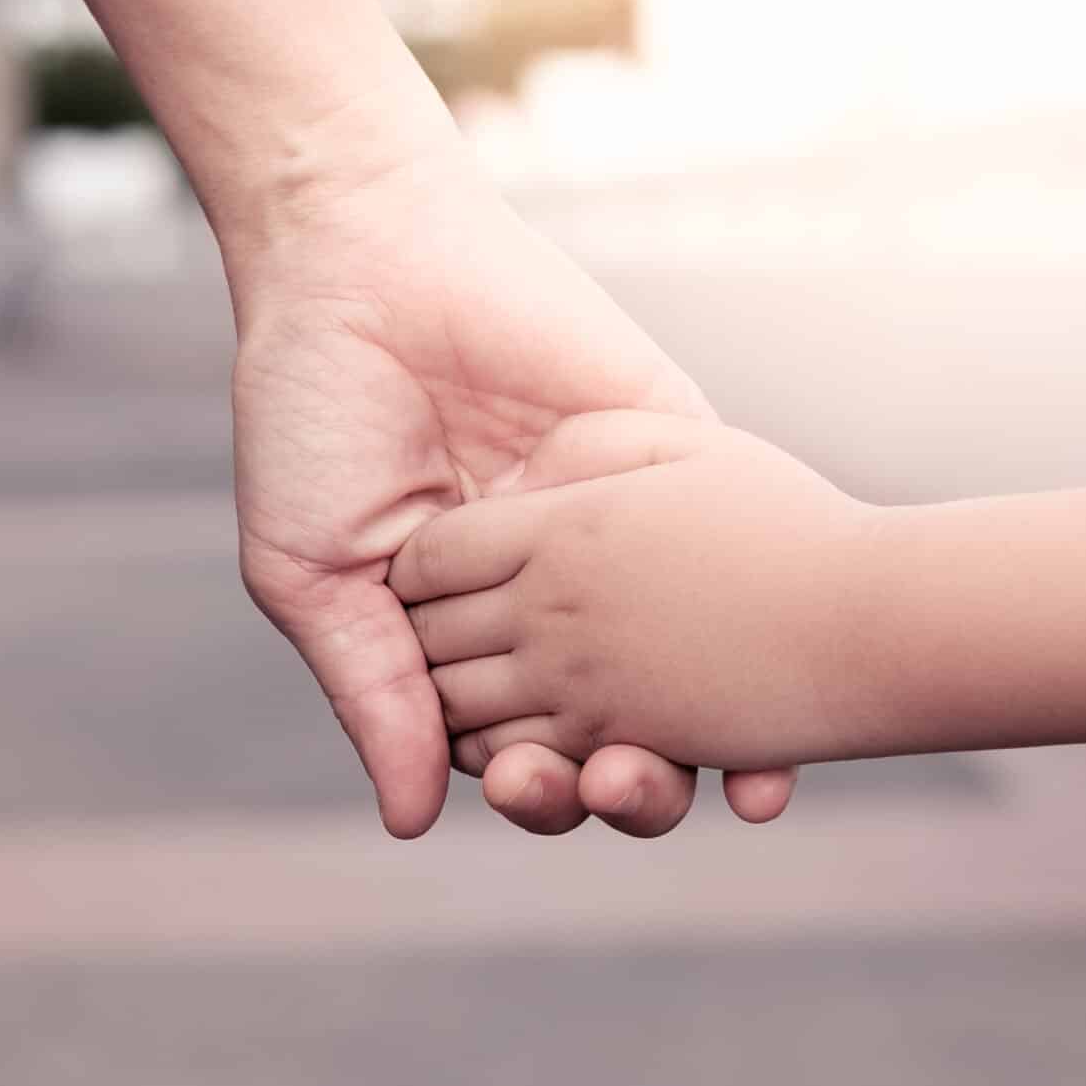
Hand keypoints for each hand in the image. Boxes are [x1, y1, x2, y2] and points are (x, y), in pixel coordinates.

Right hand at [223, 140, 798, 837]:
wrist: (362, 264)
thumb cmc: (315, 418)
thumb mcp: (318, 570)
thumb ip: (375, 691)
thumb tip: (413, 821)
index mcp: (477, 639)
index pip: (531, 750)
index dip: (545, 790)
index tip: (539, 791)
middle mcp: (565, 602)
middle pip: (623, 730)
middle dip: (630, 782)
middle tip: (620, 784)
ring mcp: (629, 536)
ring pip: (695, 668)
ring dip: (705, 734)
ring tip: (692, 767)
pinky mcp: (677, 458)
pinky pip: (738, 550)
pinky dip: (769, 621)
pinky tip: (769, 657)